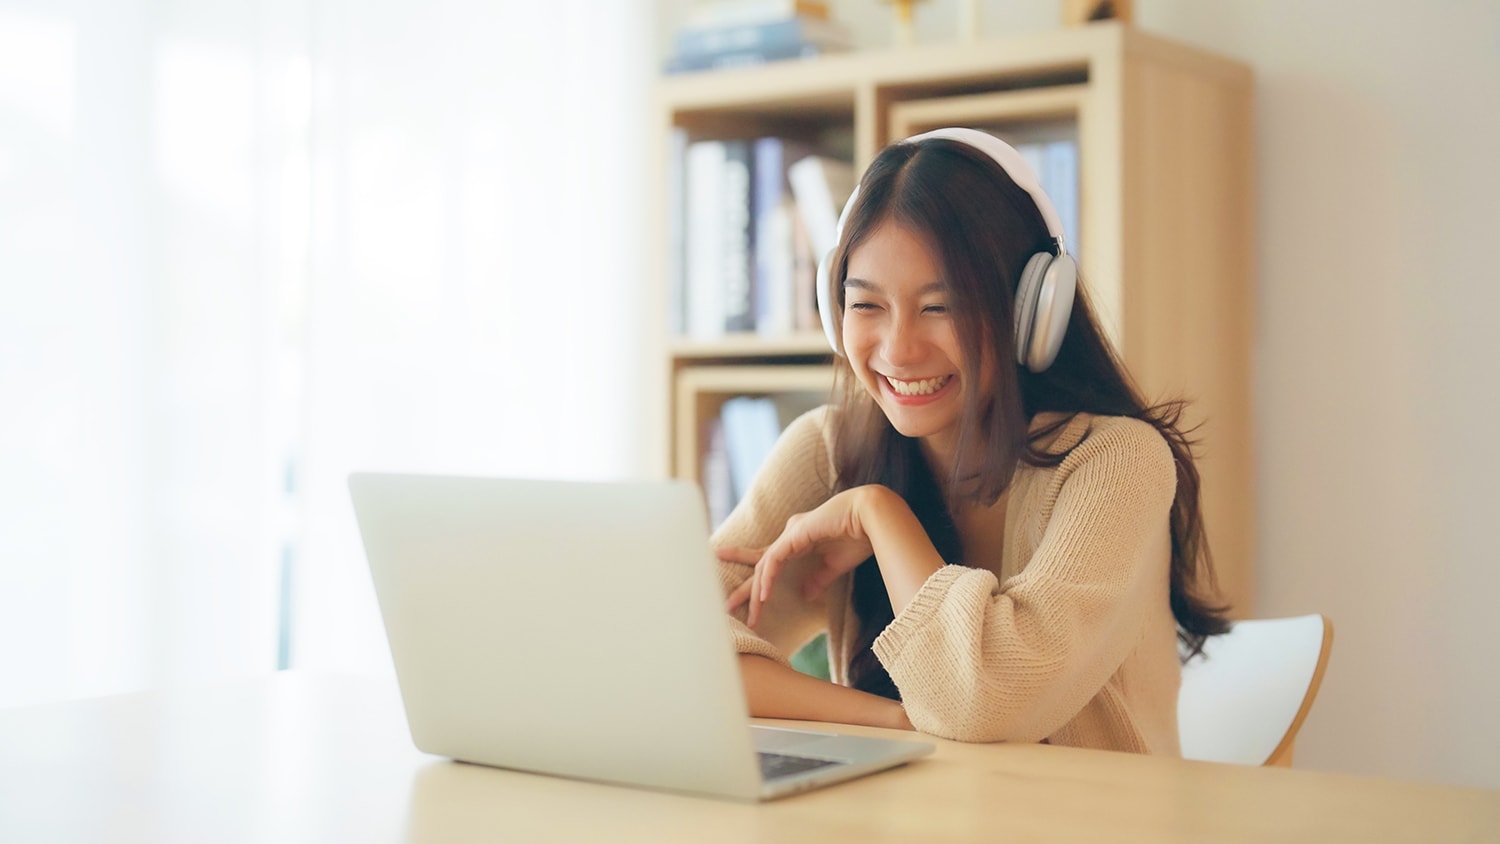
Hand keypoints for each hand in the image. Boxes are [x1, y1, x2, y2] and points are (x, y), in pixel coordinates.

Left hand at [741, 488, 881, 628]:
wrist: (873, 518)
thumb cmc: (858, 537)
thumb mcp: (835, 566)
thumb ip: (818, 579)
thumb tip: (806, 595)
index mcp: (799, 541)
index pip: (771, 563)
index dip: (758, 581)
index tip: (747, 600)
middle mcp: (790, 535)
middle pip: (761, 564)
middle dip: (745, 588)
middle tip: (728, 606)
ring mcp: (791, 533)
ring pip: (765, 564)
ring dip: (756, 591)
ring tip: (751, 614)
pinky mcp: (795, 533)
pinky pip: (775, 559)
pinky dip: (768, 577)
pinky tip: (764, 595)